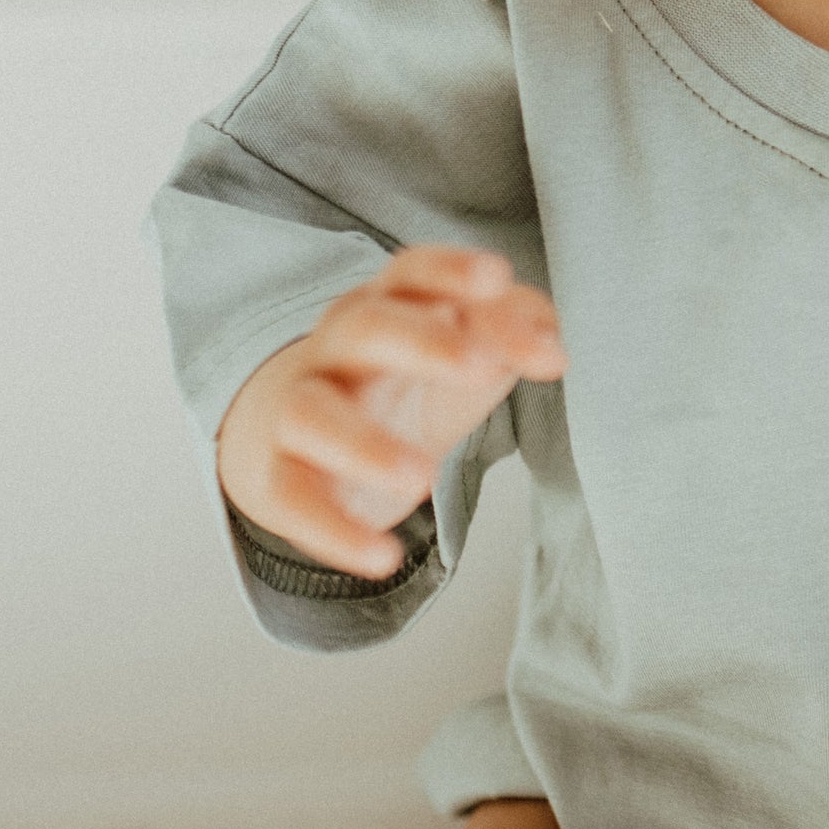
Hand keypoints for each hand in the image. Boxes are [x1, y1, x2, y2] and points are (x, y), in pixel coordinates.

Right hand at [214, 246, 564, 579]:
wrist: (293, 433)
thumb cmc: (402, 379)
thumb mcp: (463, 349)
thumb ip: (513, 331)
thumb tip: (552, 345)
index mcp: (388, 305)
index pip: (413, 273)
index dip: (453, 271)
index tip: (498, 277)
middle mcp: (338, 349)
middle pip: (365, 328)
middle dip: (421, 342)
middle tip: (480, 367)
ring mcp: (301, 409)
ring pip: (313, 415)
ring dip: (364, 444)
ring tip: (422, 476)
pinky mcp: (277, 478)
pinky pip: (293, 499)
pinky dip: (334, 532)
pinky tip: (381, 557)